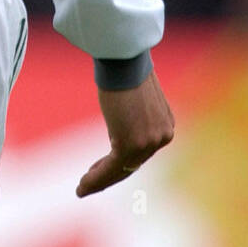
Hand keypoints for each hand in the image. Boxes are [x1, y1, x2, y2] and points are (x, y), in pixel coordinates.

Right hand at [76, 70, 173, 197]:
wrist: (122, 59)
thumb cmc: (123, 68)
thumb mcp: (134, 95)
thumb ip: (134, 112)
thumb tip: (125, 116)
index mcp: (165, 124)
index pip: (141, 152)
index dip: (121, 164)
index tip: (101, 168)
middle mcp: (162, 136)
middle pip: (133, 164)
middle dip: (109, 175)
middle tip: (89, 182)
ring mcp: (149, 142)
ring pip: (121, 170)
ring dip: (99, 180)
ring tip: (82, 187)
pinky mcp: (131, 144)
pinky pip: (112, 168)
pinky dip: (96, 178)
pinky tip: (83, 185)